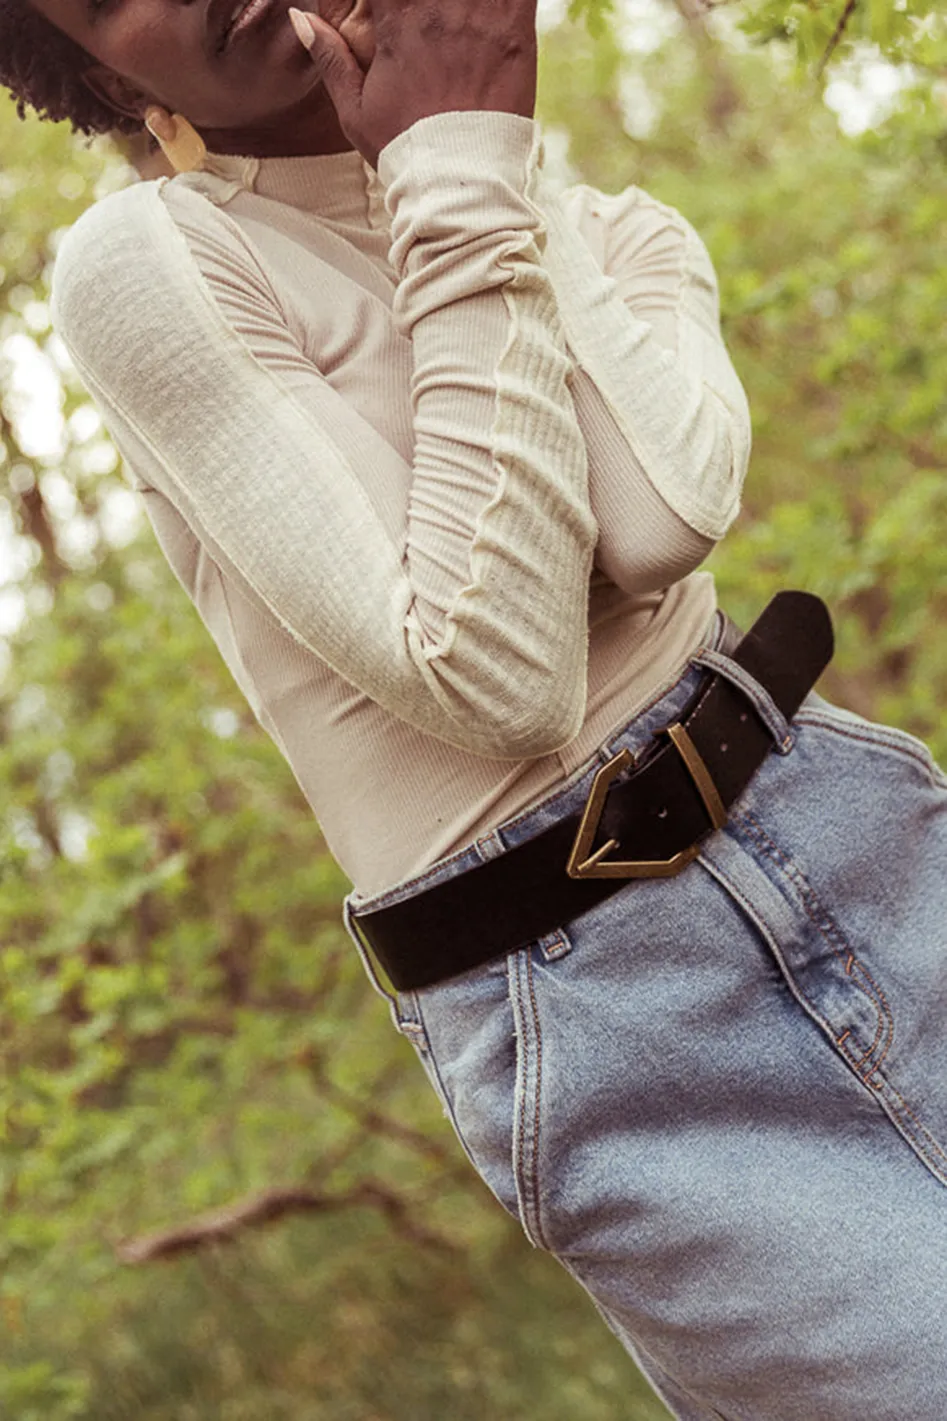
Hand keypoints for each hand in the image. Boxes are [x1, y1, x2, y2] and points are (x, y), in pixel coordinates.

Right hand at [288, 0, 538, 169]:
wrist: (462, 184)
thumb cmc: (406, 151)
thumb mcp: (355, 112)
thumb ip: (330, 57)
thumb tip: (299, 15)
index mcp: (396, 21)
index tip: (384, 6)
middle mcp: (438, 6)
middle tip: (422, 10)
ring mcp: (481, 13)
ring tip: (455, 7)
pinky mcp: (517, 28)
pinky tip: (494, 2)